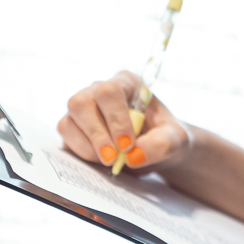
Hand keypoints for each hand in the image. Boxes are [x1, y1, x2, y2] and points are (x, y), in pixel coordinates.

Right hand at [57, 71, 192, 171]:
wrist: (155, 149)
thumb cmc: (165, 137)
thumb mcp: (176, 140)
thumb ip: (162, 144)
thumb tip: (133, 156)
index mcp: (127, 83)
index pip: (110, 91)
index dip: (115, 118)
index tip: (128, 144)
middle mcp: (99, 90)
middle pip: (81, 102)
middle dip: (97, 134)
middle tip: (113, 158)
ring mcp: (83, 108)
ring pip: (69, 121)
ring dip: (88, 146)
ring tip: (110, 160)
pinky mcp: (73, 127)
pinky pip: (66, 137)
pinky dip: (81, 152)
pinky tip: (100, 159)